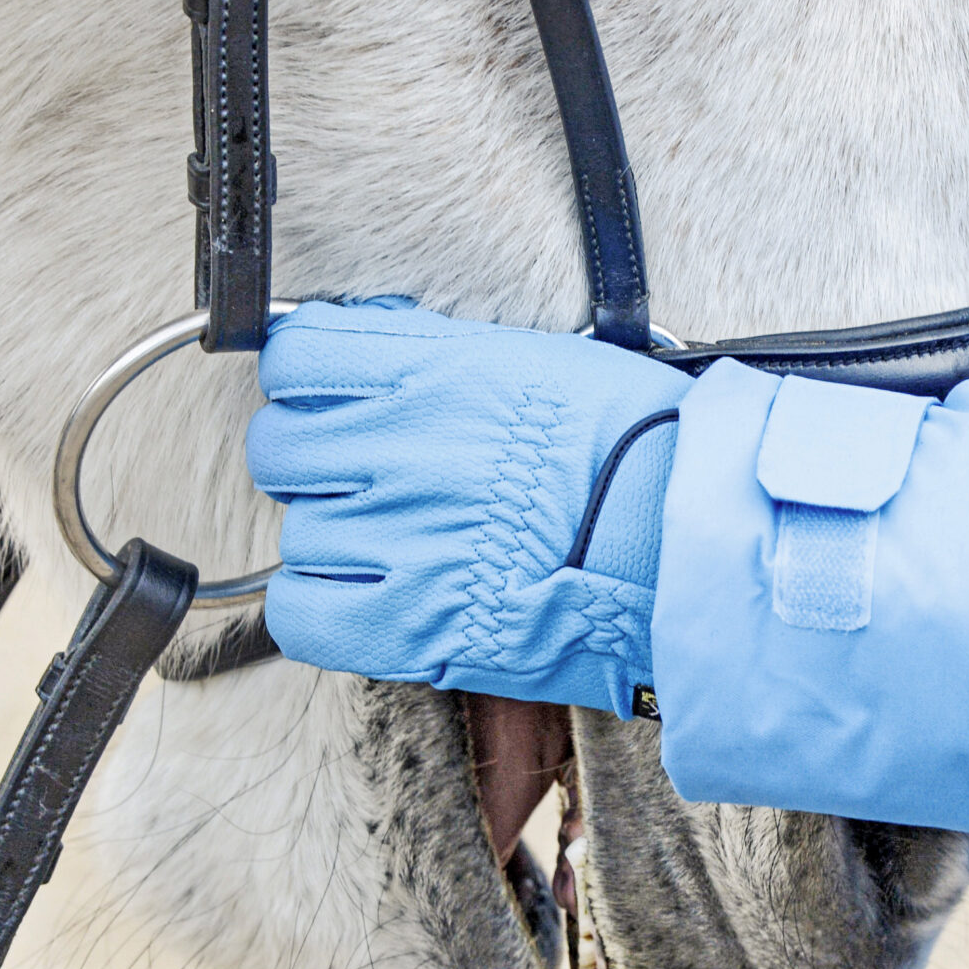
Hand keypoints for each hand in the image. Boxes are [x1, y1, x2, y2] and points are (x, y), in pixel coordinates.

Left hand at [246, 300, 690, 716]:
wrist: (689, 545)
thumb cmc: (642, 451)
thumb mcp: (541, 362)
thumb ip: (444, 357)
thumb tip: (380, 344)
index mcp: (433, 375)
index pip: (296, 358)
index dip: (303, 382)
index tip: (324, 399)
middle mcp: (401, 451)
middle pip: (279, 449)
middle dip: (313, 461)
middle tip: (363, 476)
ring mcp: (398, 539)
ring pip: (296, 531)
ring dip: (335, 537)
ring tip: (399, 543)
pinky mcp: (408, 623)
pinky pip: (303, 612)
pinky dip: (319, 605)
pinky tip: (364, 595)